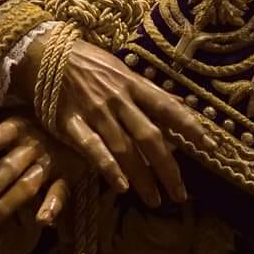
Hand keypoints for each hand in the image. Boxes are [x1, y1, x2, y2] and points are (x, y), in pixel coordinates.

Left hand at [0, 114, 80, 237]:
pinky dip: (52, 206)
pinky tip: (42, 222)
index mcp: (17, 127)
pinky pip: (60, 192)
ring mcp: (50, 162)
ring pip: (26, 187)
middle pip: (7, 169)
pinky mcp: (67, 176)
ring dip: (4, 207)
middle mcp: (32, 145)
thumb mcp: (5, 121)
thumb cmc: (33, 123)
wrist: (78, 123)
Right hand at [10, 34, 211, 209]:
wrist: (44, 53)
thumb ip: (149, 92)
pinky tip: (121, 186)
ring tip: (155, 200)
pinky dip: (108, 167)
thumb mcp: (122, 70)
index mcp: (132, 83)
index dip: (189, 126)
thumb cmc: (87, 63)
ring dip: (143, 177)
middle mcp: (117, 98)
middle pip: (150, 136)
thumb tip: (181, 105)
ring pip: (125, 148)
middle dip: (168, 168)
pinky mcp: (72, 123)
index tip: (210, 146)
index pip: (167, 107)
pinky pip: (93, 148)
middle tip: (180, 194)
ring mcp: (95, 111)